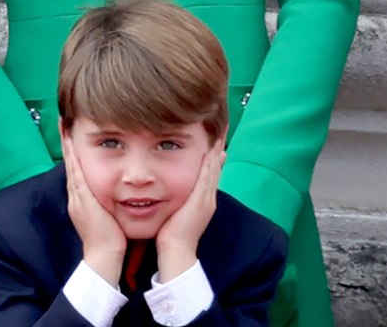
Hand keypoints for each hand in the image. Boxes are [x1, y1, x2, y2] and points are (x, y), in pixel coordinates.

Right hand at [63, 137, 126, 285]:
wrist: (104, 255)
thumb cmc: (111, 238)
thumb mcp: (109, 214)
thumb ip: (110, 201)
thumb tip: (120, 190)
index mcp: (83, 198)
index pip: (77, 169)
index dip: (74, 151)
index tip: (73, 133)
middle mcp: (77, 195)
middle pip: (70, 162)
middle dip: (67, 142)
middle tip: (64, 122)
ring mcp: (77, 196)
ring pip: (71, 164)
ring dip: (67, 145)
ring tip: (64, 125)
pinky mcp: (82, 198)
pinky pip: (75, 172)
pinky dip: (72, 157)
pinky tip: (71, 142)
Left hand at [156, 140, 225, 282]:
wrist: (176, 250)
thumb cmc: (170, 235)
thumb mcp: (175, 213)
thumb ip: (174, 201)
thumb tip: (166, 193)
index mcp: (202, 202)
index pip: (209, 176)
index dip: (212, 160)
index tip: (213, 145)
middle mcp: (208, 199)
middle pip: (215, 171)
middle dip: (217, 153)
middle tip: (220, 135)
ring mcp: (207, 200)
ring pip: (214, 172)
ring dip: (215, 154)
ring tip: (218, 138)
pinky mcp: (202, 201)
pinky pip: (208, 178)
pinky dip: (210, 164)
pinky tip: (210, 152)